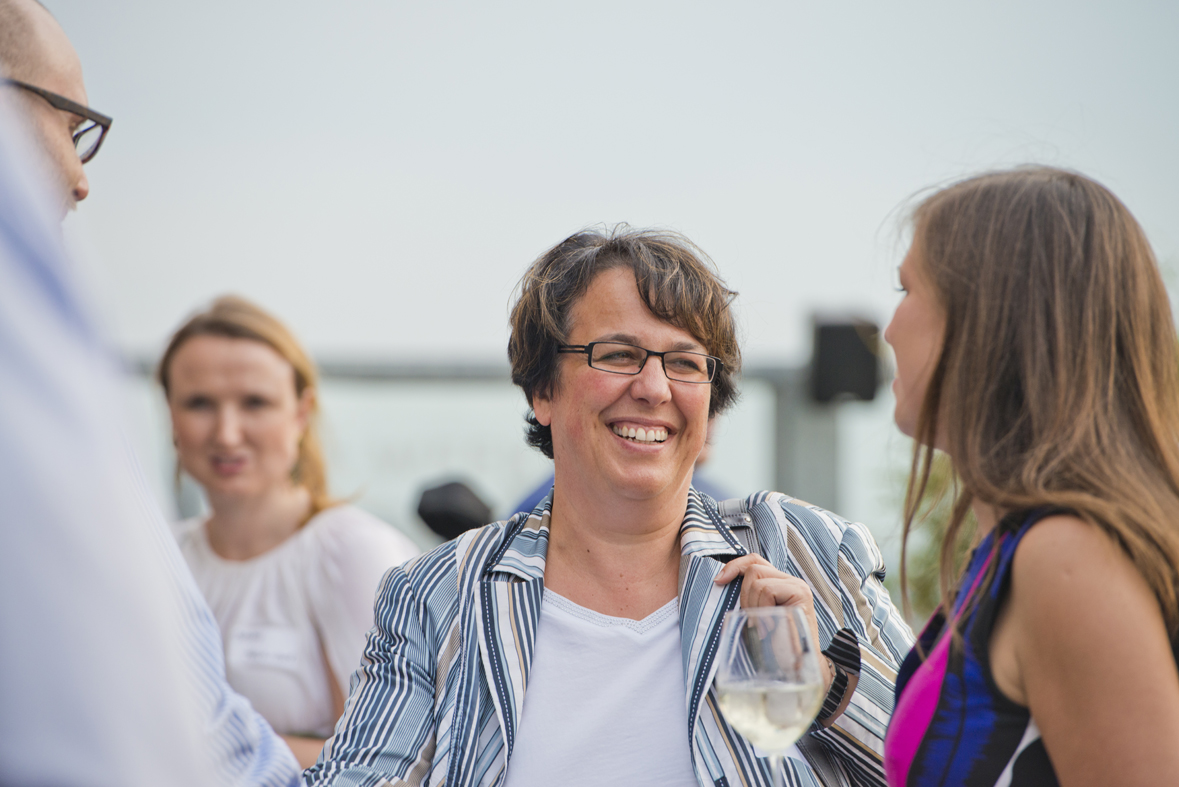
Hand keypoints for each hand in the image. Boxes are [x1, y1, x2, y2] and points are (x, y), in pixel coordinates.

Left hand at [714, 554, 832, 689]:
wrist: (796, 669)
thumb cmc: (773, 646)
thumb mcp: (754, 616)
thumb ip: (748, 597)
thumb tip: (720, 581)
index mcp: (779, 584)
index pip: (754, 561)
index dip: (735, 566)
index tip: (719, 581)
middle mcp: (790, 581)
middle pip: (753, 568)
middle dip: (744, 596)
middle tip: (752, 621)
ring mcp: (797, 586)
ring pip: (758, 580)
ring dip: (753, 606)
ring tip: (763, 627)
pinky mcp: (800, 593)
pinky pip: (767, 589)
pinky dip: (762, 609)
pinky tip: (769, 627)